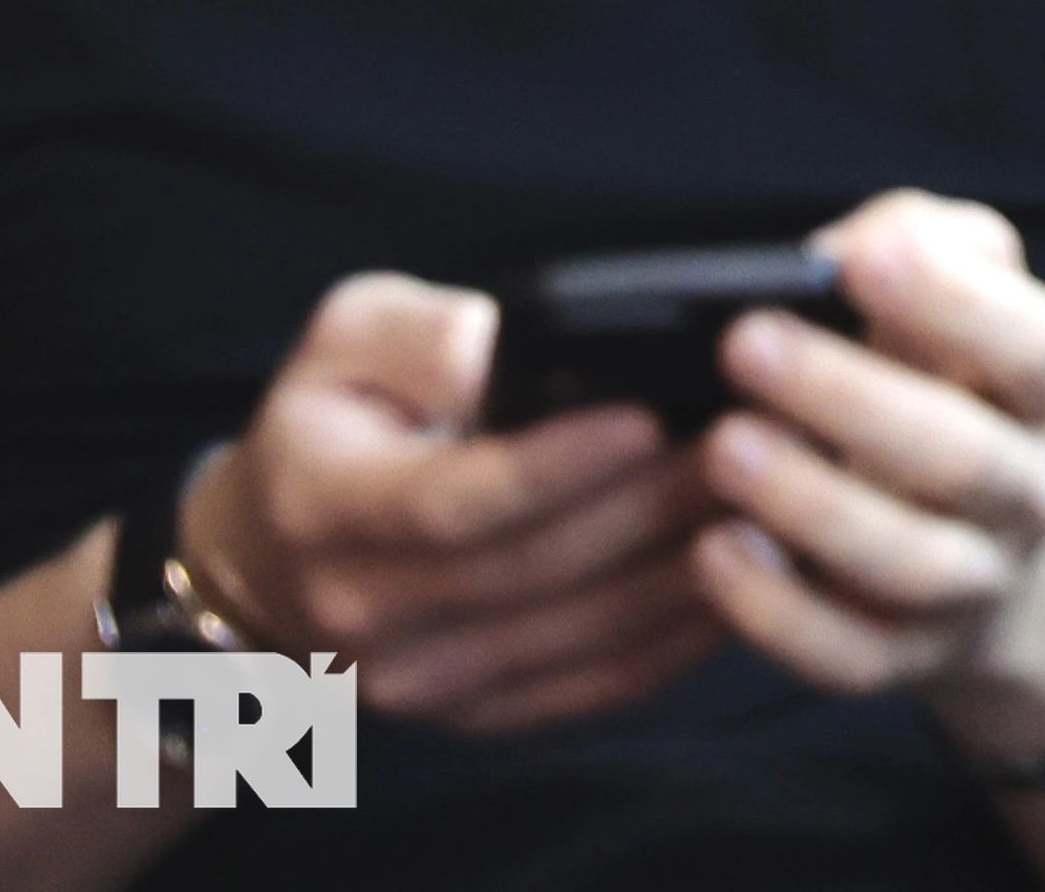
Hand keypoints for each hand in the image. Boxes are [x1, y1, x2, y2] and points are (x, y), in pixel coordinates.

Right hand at [177, 273, 726, 731]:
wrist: (271, 556)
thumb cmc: (330, 420)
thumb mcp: (348, 339)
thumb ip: (428, 334)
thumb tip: (508, 350)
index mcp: (328, 507)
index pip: (454, 501)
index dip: (557, 466)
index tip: (648, 417)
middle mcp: (369, 613)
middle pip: (537, 570)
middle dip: (654, 505)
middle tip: (752, 441)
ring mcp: (426, 680)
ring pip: (584, 634)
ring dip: (688, 568)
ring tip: (773, 495)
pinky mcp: (482, 711)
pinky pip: (600, 683)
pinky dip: (683, 632)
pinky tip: (748, 569)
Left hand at [692, 191, 1044, 734]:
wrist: (996, 539)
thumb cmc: (953, 378)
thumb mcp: (963, 293)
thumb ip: (920, 241)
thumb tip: (837, 250)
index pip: (1037, 348)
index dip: (956, 304)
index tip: (857, 259)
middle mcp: (1037, 496)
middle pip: (966, 459)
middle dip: (851, 399)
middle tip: (745, 342)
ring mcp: (979, 587)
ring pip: (910, 565)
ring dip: (812, 506)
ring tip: (722, 444)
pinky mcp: (908, 659)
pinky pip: (850, 656)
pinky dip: (779, 613)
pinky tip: (714, 551)